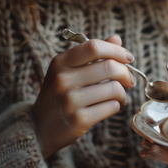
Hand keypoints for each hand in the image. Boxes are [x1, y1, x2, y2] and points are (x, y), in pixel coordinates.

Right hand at [33, 35, 135, 157]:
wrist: (38, 128)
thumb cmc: (58, 95)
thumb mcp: (67, 71)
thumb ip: (91, 54)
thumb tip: (116, 39)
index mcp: (61, 63)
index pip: (94, 47)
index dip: (116, 50)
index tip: (128, 58)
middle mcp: (63, 79)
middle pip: (109, 66)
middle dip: (126, 73)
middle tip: (129, 80)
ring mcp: (70, 100)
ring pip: (114, 88)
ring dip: (122, 93)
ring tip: (119, 97)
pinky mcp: (79, 120)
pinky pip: (111, 107)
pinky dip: (116, 106)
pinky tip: (111, 107)